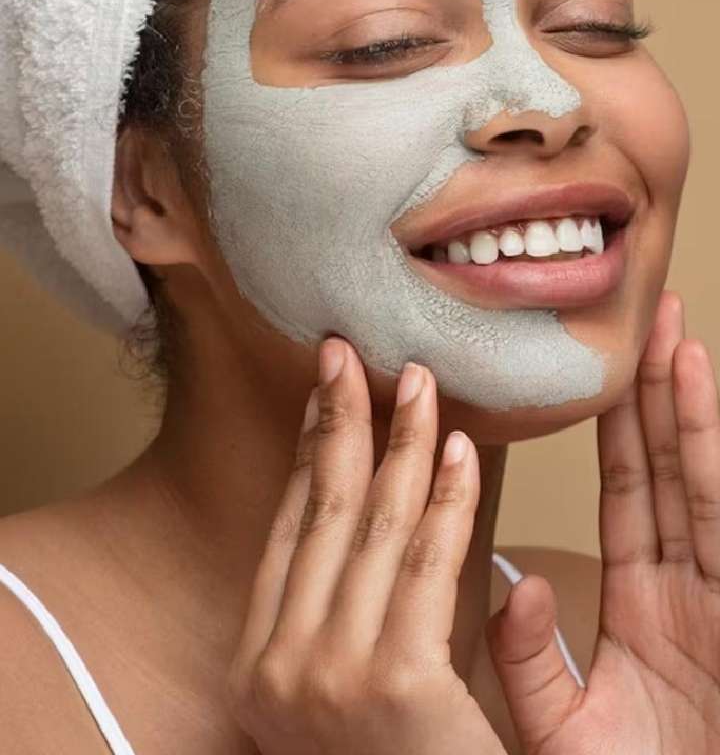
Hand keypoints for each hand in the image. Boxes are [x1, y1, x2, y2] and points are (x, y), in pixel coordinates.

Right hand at [229, 338, 505, 753]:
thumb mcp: (342, 694)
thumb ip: (344, 610)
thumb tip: (369, 507)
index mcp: (258, 664)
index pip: (292, 527)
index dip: (312, 448)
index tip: (328, 390)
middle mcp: (278, 665)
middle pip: (323, 510)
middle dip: (344, 419)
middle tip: (357, 352)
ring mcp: (330, 675)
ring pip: (376, 525)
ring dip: (401, 441)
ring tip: (420, 383)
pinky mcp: (395, 684)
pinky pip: (430, 565)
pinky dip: (447, 500)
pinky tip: (457, 451)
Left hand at [487, 290, 719, 753]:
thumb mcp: (560, 730)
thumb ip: (527, 658)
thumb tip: (509, 578)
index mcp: (645, 609)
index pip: (628, 493)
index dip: (622, 428)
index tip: (609, 368)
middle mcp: (688, 591)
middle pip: (668, 470)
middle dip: (661, 393)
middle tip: (651, 315)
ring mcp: (717, 601)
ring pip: (697, 484)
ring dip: (687, 408)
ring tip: (675, 337)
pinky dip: (709, 458)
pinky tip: (697, 399)